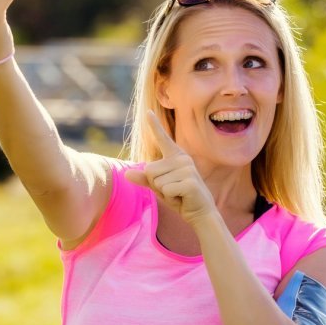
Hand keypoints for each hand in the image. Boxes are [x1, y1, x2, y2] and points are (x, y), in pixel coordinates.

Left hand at [125, 111, 217, 225]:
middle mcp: (182, 159)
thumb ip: (144, 179)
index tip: (148, 112)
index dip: (155, 125)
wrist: (200, 212)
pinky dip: (170, 198)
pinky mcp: (189, 182)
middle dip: (156, 185)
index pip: (162, 138)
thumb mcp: (159, 187)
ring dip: (163, 192)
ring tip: (178, 193)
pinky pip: (165, 190)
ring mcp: (187, 169)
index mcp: (175, 156)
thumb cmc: (179, 197)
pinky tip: (182, 197)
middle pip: (149, 170)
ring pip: (156, 181)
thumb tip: (126, 174)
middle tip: (173, 190)